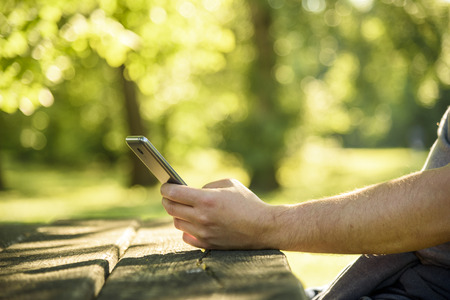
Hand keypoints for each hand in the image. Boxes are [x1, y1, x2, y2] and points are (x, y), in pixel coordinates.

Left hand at [161, 179, 277, 248]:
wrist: (263, 227)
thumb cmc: (247, 203)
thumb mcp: (229, 184)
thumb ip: (208, 186)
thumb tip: (193, 192)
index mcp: (206, 199)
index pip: (173, 193)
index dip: (166, 189)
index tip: (165, 187)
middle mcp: (201, 217)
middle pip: (171, 208)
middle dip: (167, 200)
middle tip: (168, 196)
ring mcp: (203, 233)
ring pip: (177, 223)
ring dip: (178, 215)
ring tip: (182, 209)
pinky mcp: (207, 244)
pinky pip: (186, 237)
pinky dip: (186, 230)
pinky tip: (191, 223)